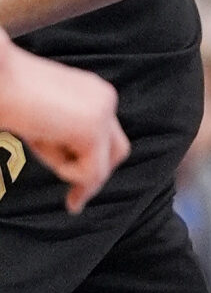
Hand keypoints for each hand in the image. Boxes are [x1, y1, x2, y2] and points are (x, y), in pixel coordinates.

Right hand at [0, 36, 126, 212]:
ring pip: (102, 163)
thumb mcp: (42, 118)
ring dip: (69, 168)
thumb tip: (73, 167)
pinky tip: (38, 142)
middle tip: (74, 200)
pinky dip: (65, 172)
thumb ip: (62, 133)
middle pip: (118, 152)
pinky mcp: (93, 128)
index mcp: (92, 92)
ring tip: (35, 139)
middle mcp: (105, 98)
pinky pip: (91, 172)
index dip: (92, 161)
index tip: (77, 193)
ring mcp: (103, 112)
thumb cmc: (6, 96)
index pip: (106, 135)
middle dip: (93, 175)